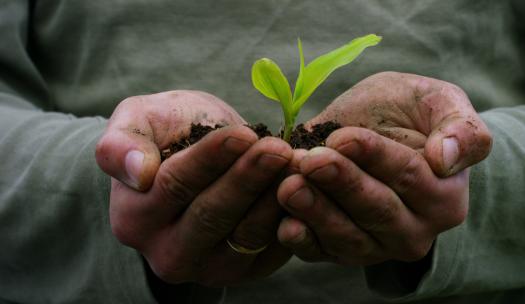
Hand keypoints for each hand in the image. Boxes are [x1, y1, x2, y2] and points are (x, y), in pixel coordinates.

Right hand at [96, 90, 292, 285]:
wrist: (199, 160)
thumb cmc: (167, 134)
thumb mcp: (137, 121)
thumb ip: (121, 142)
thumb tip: (137, 173)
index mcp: (134, 218)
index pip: (174, 186)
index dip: (211, 159)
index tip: (243, 134)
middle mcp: (167, 253)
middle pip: (212, 216)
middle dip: (249, 179)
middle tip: (280, 149)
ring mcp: (209, 267)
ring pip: (246, 235)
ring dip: (275, 197)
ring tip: (297, 163)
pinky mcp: (246, 270)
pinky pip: (273, 247)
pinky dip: (292, 217)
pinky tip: (307, 186)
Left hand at [276, 72, 491, 264]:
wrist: (378, 131)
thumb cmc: (410, 113)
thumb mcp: (439, 101)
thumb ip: (460, 128)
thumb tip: (445, 159)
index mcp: (445, 196)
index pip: (410, 177)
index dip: (375, 156)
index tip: (343, 137)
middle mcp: (414, 230)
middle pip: (377, 210)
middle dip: (342, 185)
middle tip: (310, 161)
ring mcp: (377, 246)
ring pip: (348, 237)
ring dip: (316, 213)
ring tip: (290, 187)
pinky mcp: (342, 251)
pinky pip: (322, 253)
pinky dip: (302, 241)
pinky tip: (284, 224)